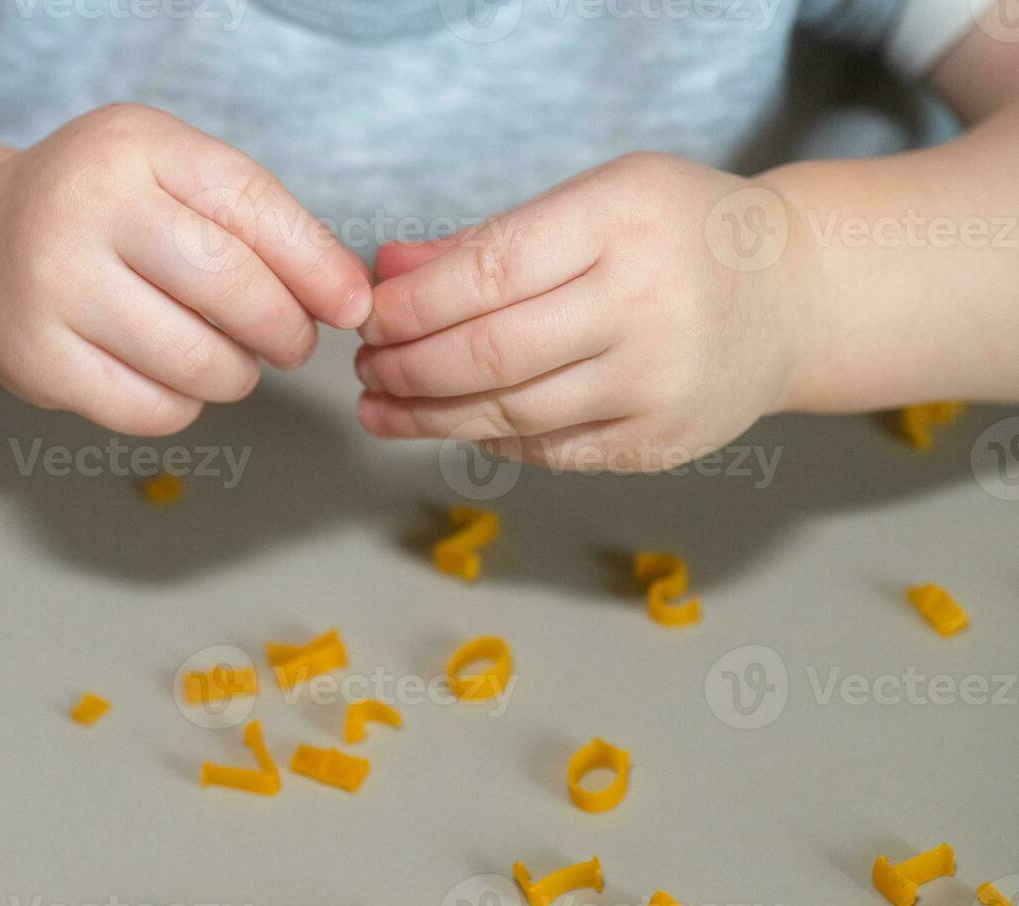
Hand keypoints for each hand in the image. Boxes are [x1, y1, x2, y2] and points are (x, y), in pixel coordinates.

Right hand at [0, 104, 370, 434]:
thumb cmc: (108, 214)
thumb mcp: (171, 178)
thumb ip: (257, 222)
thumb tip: (347, 298)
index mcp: (135, 146)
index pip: (250, 206)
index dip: (316, 265)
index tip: (351, 306)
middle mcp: (85, 206)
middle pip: (231, 288)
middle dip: (285, 330)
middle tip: (291, 344)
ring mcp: (51, 285)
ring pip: (196, 361)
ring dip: (237, 375)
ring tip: (230, 360)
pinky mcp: (35, 359)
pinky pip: (151, 409)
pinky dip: (184, 406)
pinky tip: (173, 379)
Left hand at [354, 152, 815, 471]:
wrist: (793, 297)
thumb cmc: (676, 235)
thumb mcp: (595, 201)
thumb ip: (489, 239)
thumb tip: (386, 272)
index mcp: (621, 222)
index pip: (486, 274)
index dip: (409, 306)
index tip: (365, 316)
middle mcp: (644, 305)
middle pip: (489, 354)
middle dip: (404, 366)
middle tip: (364, 366)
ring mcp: (656, 384)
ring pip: (509, 414)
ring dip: (426, 415)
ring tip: (381, 402)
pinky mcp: (658, 443)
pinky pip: (545, 451)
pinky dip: (485, 439)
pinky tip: (447, 423)